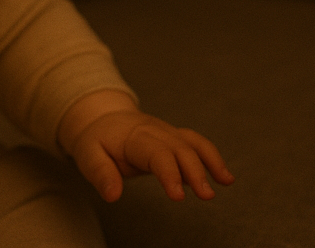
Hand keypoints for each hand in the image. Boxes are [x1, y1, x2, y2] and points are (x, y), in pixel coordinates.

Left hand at [58, 91, 232, 202]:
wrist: (103, 117)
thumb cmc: (96, 139)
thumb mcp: (88, 155)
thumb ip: (101, 174)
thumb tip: (113, 196)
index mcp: (134, 136)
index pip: (156, 153)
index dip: (169, 172)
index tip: (179, 196)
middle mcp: (155, 130)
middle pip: (179, 147)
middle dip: (196, 170)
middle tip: (207, 196)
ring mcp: (166, 132)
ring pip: (192, 141)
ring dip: (210, 160)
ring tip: (226, 181)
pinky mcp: (173, 137)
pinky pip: (195, 143)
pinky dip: (211, 156)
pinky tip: (223, 177)